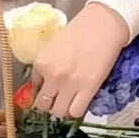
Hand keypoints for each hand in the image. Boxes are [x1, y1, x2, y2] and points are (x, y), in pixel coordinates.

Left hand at [31, 2, 129, 119]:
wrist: (103, 25)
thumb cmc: (79, 32)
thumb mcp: (53, 48)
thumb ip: (47, 66)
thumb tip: (45, 86)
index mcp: (40, 63)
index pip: (35, 89)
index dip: (44, 91)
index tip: (52, 90)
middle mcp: (52, 75)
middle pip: (44, 105)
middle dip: (51, 104)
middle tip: (60, 99)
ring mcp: (69, 84)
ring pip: (59, 112)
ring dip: (64, 110)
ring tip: (71, 102)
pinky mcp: (88, 89)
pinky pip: (76, 112)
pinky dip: (77, 111)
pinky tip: (80, 102)